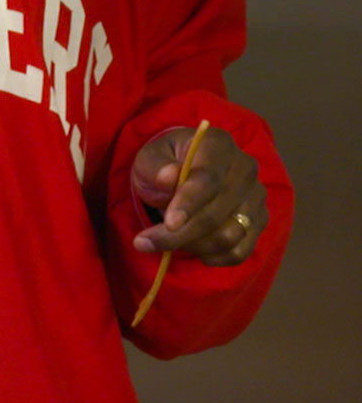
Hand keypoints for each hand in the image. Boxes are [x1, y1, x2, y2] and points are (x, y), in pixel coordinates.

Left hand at [131, 126, 266, 265]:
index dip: (189, 203)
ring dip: (193, 246)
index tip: (169, 224)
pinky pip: (240, 250)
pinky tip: (191, 249)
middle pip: (217, 213)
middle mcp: (245, 169)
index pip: (208, 178)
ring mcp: (256, 196)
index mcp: (218, 145)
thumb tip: (168, 177)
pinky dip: (213, 257)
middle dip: (180, 234)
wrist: (182, 172)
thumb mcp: (148, 159)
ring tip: (165, 242)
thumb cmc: (164, 165)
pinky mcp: (258, 220)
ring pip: (230, 235)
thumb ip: (155, 166)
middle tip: (144, 242)